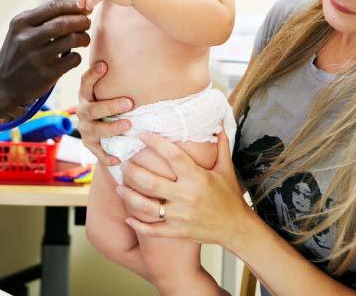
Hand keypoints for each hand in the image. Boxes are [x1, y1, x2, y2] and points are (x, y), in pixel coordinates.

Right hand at [0, 0, 90, 110]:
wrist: (2, 87)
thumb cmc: (17, 55)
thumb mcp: (20, 32)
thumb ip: (42, 19)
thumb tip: (75, 8)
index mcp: (20, 23)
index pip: (53, 7)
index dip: (73, 6)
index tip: (84, 9)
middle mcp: (26, 39)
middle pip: (64, 22)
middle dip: (81, 21)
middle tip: (87, 23)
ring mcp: (36, 57)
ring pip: (72, 40)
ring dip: (83, 38)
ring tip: (84, 39)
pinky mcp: (46, 75)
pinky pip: (73, 59)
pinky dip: (77, 56)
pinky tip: (73, 56)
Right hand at [75, 61, 133, 165]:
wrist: (98, 131)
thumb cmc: (109, 106)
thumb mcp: (107, 93)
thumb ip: (117, 82)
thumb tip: (143, 60)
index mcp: (86, 97)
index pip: (85, 83)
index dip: (93, 74)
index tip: (104, 65)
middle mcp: (83, 112)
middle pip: (93, 109)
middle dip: (110, 106)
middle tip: (129, 103)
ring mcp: (86, 130)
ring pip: (96, 130)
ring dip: (112, 128)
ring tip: (128, 125)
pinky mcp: (91, 146)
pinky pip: (99, 153)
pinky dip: (108, 157)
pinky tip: (119, 158)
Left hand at [119, 131, 249, 245]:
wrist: (236, 228)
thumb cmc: (230, 196)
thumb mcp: (226, 169)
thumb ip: (221, 146)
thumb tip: (221, 124)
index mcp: (197, 178)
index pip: (172, 156)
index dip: (155, 143)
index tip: (142, 134)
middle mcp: (186, 196)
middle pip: (152, 182)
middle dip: (134, 171)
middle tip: (124, 163)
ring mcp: (180, 216)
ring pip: (148, 207)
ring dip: (130, 197)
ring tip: (119, 188)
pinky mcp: (178, 231)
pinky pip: (153, 230)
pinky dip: (139, 225)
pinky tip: (128, 217)